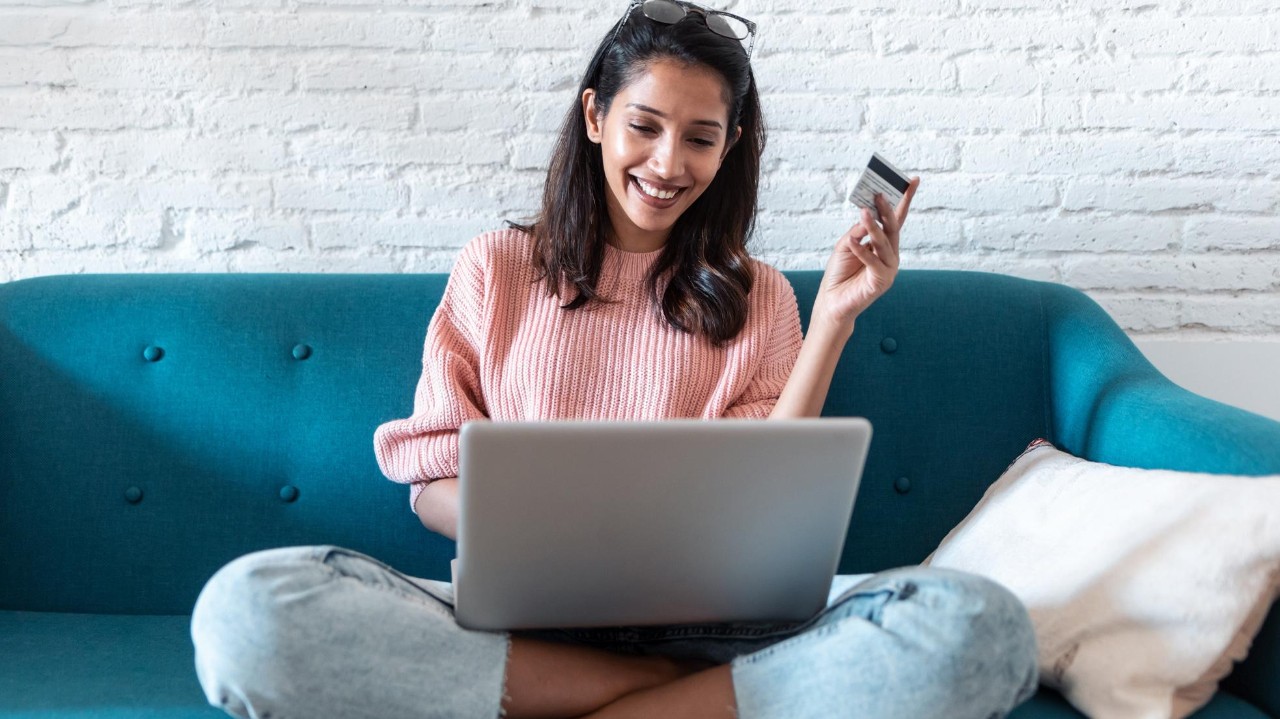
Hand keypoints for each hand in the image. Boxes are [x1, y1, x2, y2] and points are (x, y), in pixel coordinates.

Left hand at [810, 176, 919, 333]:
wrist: (832, 302)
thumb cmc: (839, 273)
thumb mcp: (846, 245)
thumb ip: (857, 231)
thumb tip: (867, 216)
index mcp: (884, 245)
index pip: (897, 219)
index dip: (905, 200)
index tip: (913, 180)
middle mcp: (890, 255)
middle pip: (893, 228)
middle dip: (887, 209)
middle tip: (879, 193)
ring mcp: (889, 269)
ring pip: (884, 243)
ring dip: (873, 227)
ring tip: (863, 212)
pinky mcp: (881, 281)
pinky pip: (872, 261)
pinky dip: (862, 250)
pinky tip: (853, 241)